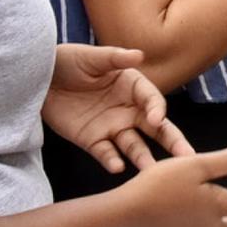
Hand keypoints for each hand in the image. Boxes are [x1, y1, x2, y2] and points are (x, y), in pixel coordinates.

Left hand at [44, 44, 195, 174]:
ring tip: (153, 172)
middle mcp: (127, 109)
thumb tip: (139, 55)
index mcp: (132, 86)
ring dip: (144, 158)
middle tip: (187, 157)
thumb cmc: (69, 61)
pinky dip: (112, 161)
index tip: (157, 119)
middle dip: (172, 142)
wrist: (39, 78)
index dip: (156, 109)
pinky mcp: (92, 140)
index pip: (152, 100)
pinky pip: (105, 153)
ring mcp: (111, 127)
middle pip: (155, 128)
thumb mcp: (92, 56)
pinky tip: (117, 167)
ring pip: (134, 146)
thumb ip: (115, 58)